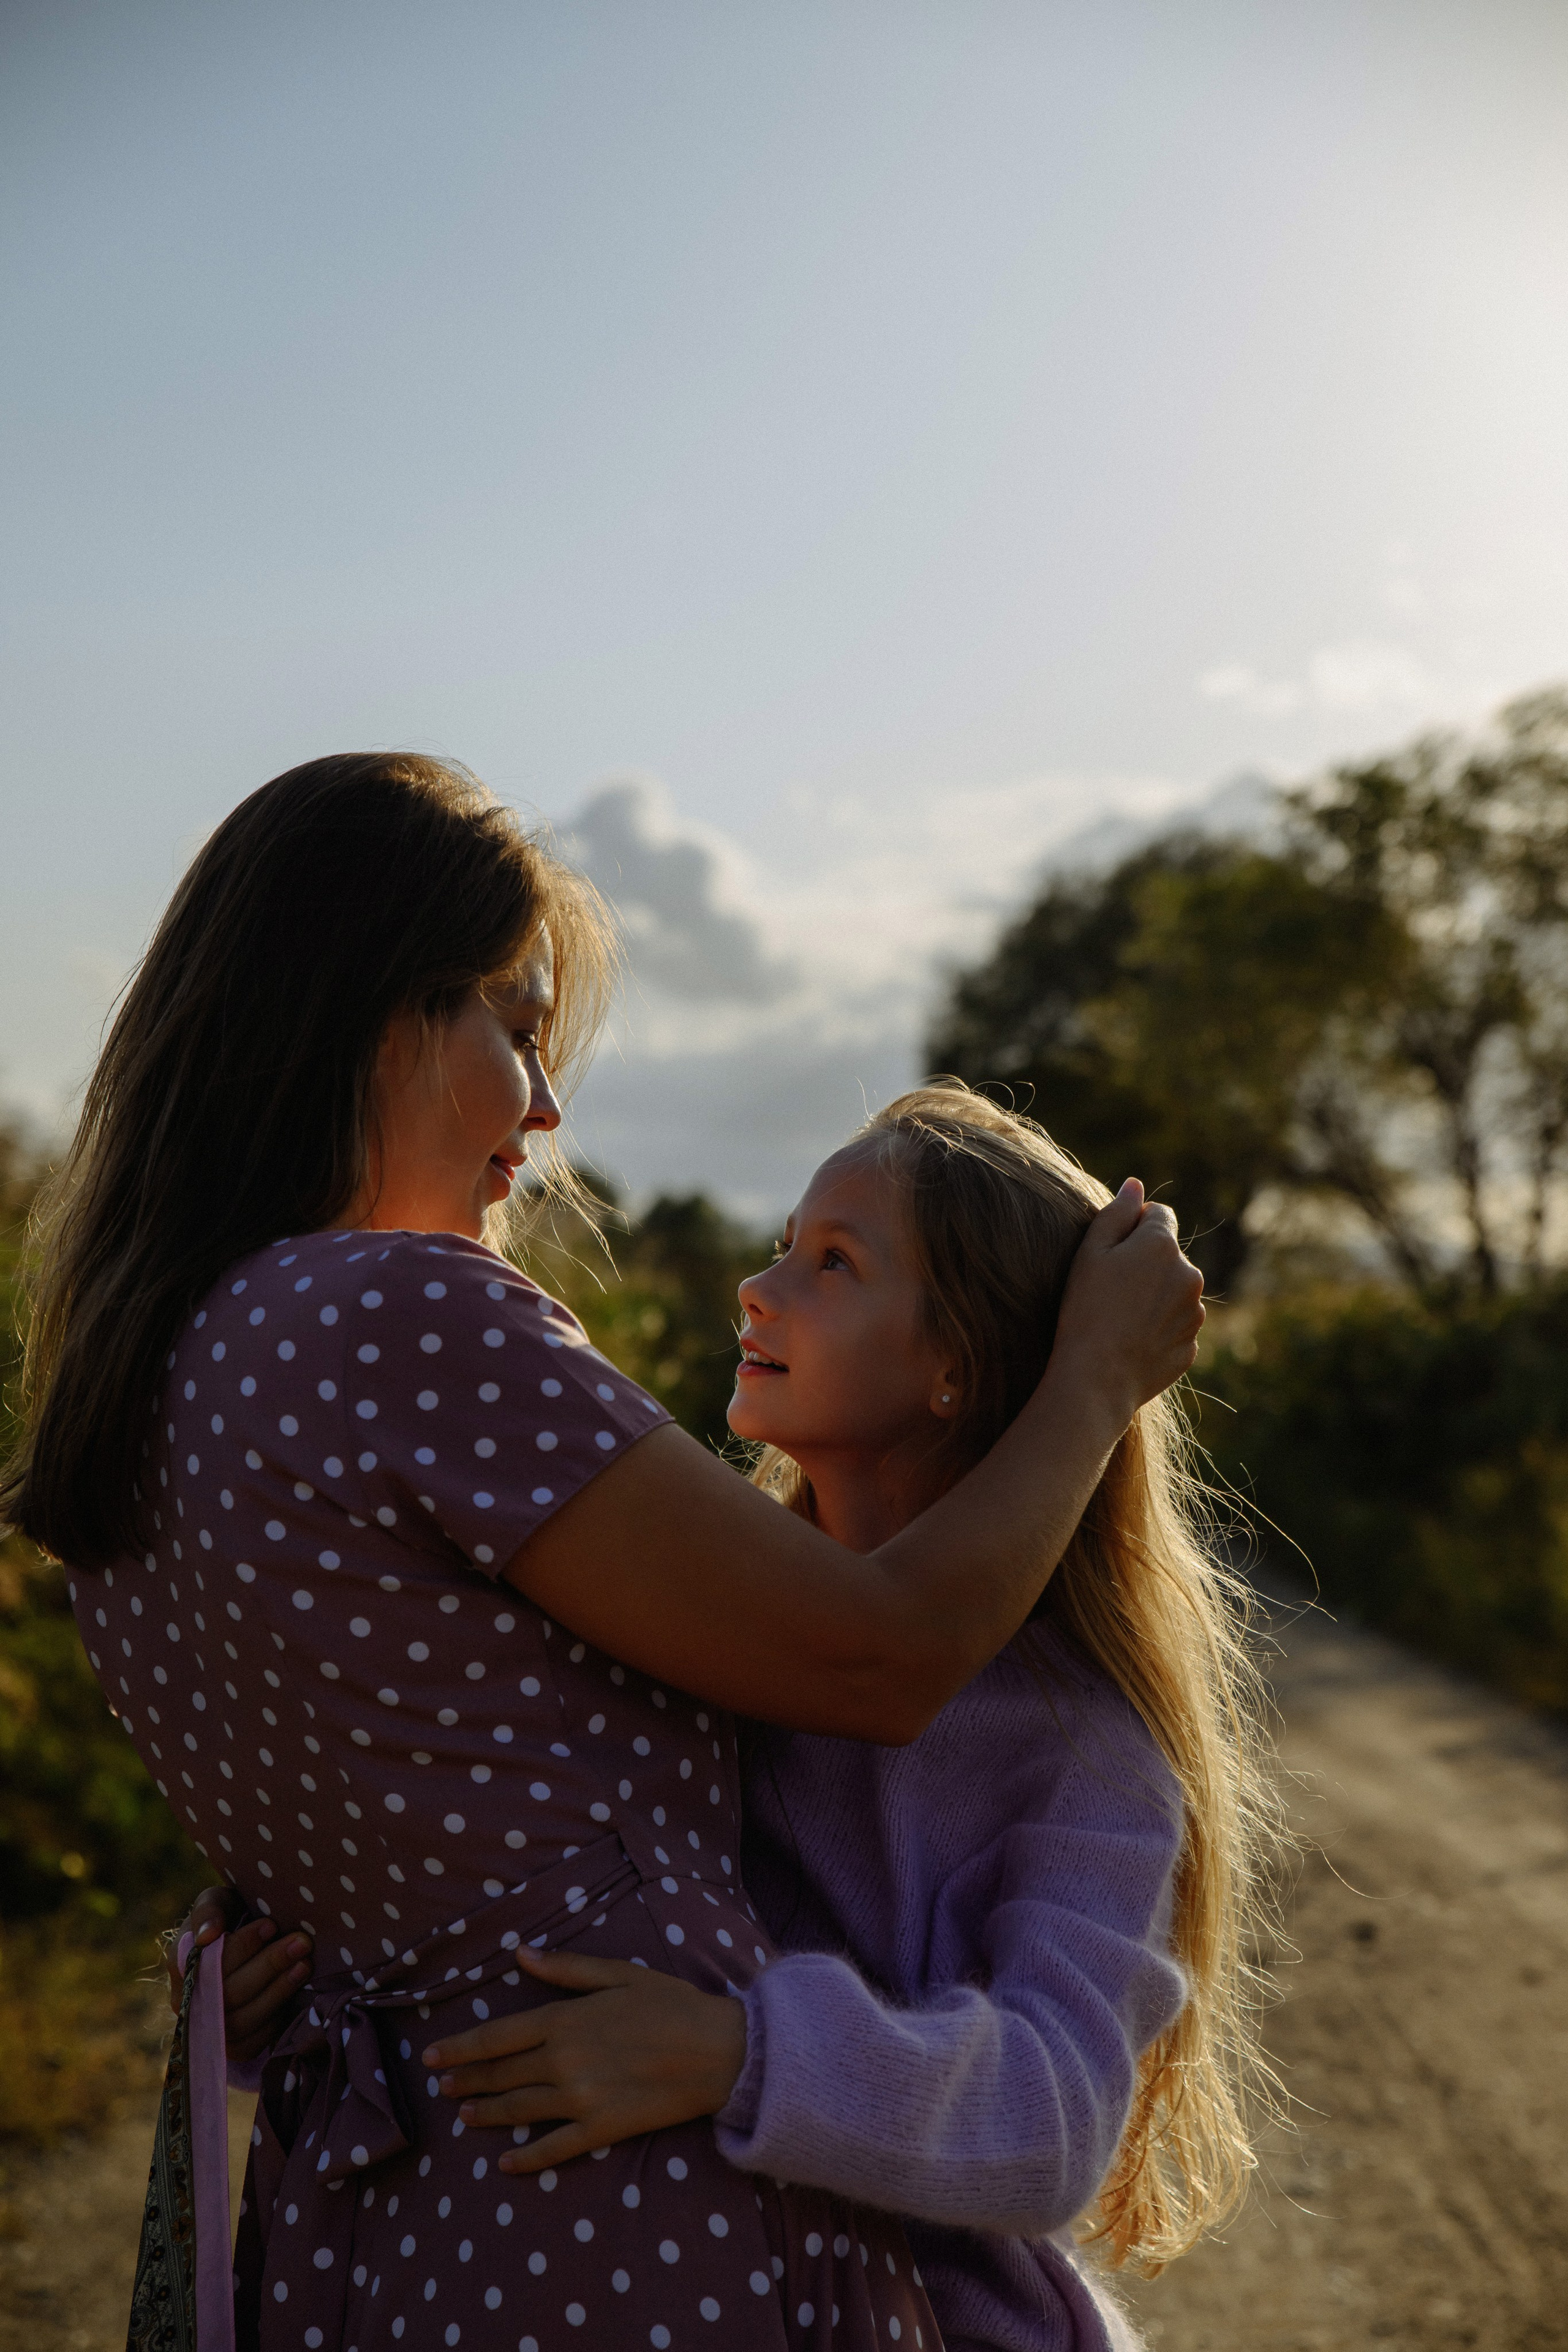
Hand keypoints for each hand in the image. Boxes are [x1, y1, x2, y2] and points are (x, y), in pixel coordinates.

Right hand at [165, 1885, 313, 2062]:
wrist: (244, 1946)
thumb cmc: (228, 1918)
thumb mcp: (217, 1901)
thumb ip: (209, 1910)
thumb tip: (208, 1935)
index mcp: (180, 1966)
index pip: (209, 1963)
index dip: (243, 1946)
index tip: (271, 1924)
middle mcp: (187, 2004)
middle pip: (228, 1994)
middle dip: (269, 1966)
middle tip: (302, 1942)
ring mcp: (208, 2029)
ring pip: (241, 2022)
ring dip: (278, 1992)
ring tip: (305, 1964)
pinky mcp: (232, 2047)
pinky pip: (253, 2043)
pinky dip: (276, 2019)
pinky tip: (297, 1993)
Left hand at [421, 1946, 747, 2173]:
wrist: (718, 2051)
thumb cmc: (671, 2003)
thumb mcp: (619, 1973)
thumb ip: (566, 1969)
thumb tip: (521, 1954)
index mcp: (565, 2020)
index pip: (496, 2037)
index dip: (460, 2047)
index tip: (433, 2056)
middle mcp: (564, 2062)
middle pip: (501, 2075)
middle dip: (467, 2080)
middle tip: (443, 2087)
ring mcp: (580, 2100)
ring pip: (519, 2110)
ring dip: (486, 2114)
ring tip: (465, 2115)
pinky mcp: (601, 2129)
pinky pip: (553, 2148)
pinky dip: (525, 2158)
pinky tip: (505, 2163)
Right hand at [1054, 1180, 1204, 1427]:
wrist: (1097, 1377)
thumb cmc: (1085, 1309)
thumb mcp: (1090, 1252)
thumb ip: (1116, 1213)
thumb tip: (1135, 1185)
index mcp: (1163, 1245)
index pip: (1159, 1215)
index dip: (1134, 1227)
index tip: (1113, 1250)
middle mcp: (1189, 1275)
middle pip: (1169, 1255)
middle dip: (1147, 1263)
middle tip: (1110, 1287)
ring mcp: (1194, 1313)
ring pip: (1175, 1291)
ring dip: (1155, 1295)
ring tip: (1120, 1317)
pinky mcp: (1191, 1345)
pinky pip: (1175, 1326)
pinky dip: (1158, 1328)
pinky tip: (1130, 1340)